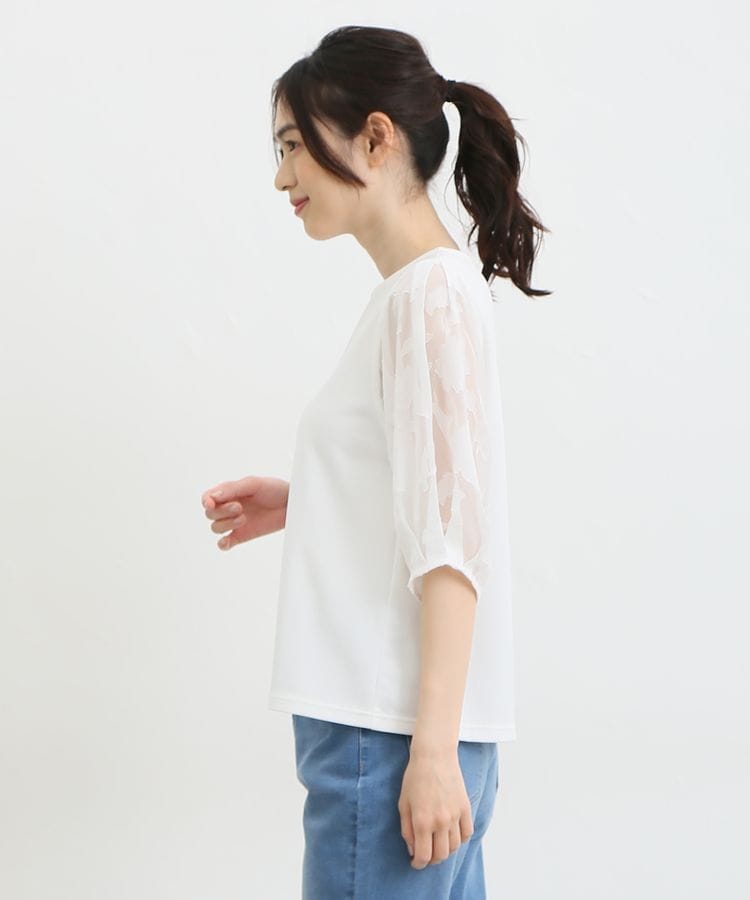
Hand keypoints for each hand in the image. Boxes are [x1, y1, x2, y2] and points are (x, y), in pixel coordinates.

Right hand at [200, 475, 289, 549]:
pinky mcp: (242, 535)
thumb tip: (212, 497)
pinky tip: (228, 541)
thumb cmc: (275, 489)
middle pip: (210, 514)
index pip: (208, 498)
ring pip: (216, 528)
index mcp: (229, 492)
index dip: (206, 501)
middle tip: (239, 507)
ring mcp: (234, 522)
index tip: (211, 504)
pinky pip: (224, 543)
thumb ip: (232, 489)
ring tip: (243, 518)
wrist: (292, 504)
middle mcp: (228, 507)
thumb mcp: (253, 484)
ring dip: (226, 524)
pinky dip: (222, 544)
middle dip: (222, 511)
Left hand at [398, 748, 473, 869]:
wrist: (434, 755)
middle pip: (440, 855)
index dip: (418, 864)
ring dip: (445, 850)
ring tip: (437, 844)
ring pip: (454, 847)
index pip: (423, 856)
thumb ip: (407, 829)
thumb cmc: (415, 777)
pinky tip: (451, 834)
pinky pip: (467, 833)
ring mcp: (455, 815)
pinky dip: (460, 839)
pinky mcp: (465, 808)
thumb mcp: (403, 803)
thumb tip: (413, 849)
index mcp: (422, 821)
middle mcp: (440, 822)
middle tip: (426, 854)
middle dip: (431, 860)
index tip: (415, 862)